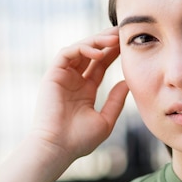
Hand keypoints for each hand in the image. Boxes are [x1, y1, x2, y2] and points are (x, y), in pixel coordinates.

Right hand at [30, 27, 128, 159]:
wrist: (58, 148)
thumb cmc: (80, 140)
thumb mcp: (106, 120)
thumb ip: (116, 101)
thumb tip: (127, 83)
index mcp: (85, 90)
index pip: (100, 64)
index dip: (113, 52)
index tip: (128, 44)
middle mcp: (73, 80)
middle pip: (91, 53)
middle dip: (106, 40)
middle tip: (122, 32)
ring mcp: (62, 77)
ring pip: (79, 49)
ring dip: (96, 41)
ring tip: (114, 39)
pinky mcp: (52, 75)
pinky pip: (67, 53)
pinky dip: (82, 48)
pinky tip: (99, 53)